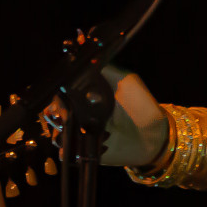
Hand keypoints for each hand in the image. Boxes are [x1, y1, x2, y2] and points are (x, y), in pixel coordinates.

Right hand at [43, 64, 169, 166]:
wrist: (153, 135)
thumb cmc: (141, 105)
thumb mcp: (125, 80)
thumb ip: (106, 69)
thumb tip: (86, 53)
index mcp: (87, 97)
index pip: (61, 95)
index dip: (57, 96)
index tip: (60, 99)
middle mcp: (81, 115)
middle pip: (53, 114)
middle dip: (55, 115)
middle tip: (66, 116)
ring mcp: (82, 134)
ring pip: (56, 134)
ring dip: (62, 133)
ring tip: (79, 131)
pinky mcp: (86, 151)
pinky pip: (67, 153)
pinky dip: (69, 150)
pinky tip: (81, 145)